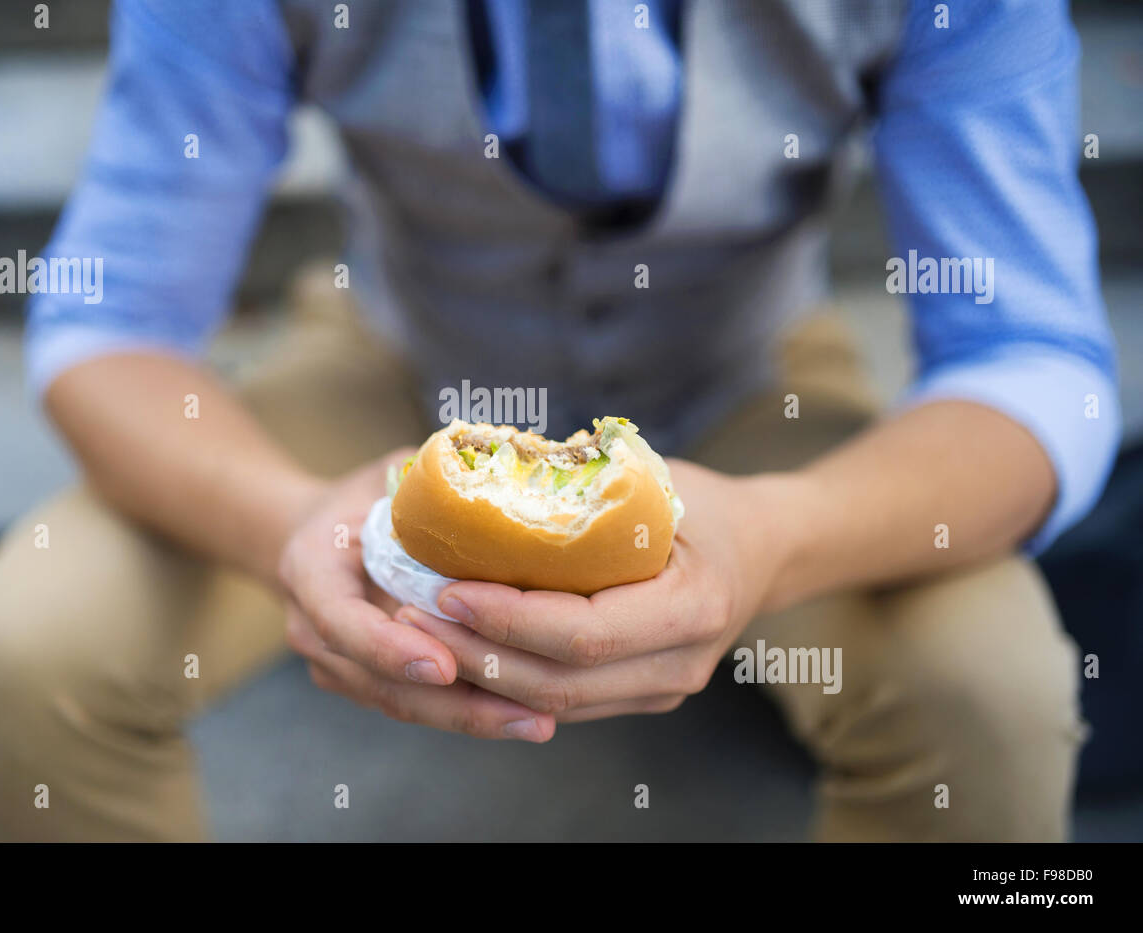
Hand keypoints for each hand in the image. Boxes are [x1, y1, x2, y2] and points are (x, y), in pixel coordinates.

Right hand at [277, 448, 555, 740]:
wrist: (318, 535)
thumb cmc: (365, 496)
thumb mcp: (388, 475)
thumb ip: (429, 489)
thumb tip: (507, 489)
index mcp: (310, 569)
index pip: (342, 621)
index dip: (389, 648)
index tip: (441, 666)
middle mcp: (313, 628)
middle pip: (381, 683)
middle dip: (454, 705)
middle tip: (523, 712)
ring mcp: (336, 665)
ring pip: (403, 705)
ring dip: (470, 719)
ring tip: (535, 722)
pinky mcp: (365, 684)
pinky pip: (417, 706)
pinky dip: (467, 713)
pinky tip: (520, 716)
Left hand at [395, 459, 794, 721]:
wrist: (763, 550)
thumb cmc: (702, 503)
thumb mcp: (658, 482)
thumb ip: (587, 487)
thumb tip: (487, 469)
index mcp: (692, 608)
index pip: (582, 633)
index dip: (508, 619)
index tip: (447, 588)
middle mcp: (680, 666)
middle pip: (559, 683)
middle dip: (476, 654)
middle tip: (411, 614)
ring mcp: (661, 690)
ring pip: (555, 704)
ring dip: (481, 674)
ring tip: (420, 632)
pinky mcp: (638, 696)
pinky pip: (563, 700)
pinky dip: (506, 679)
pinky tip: (459, 648)